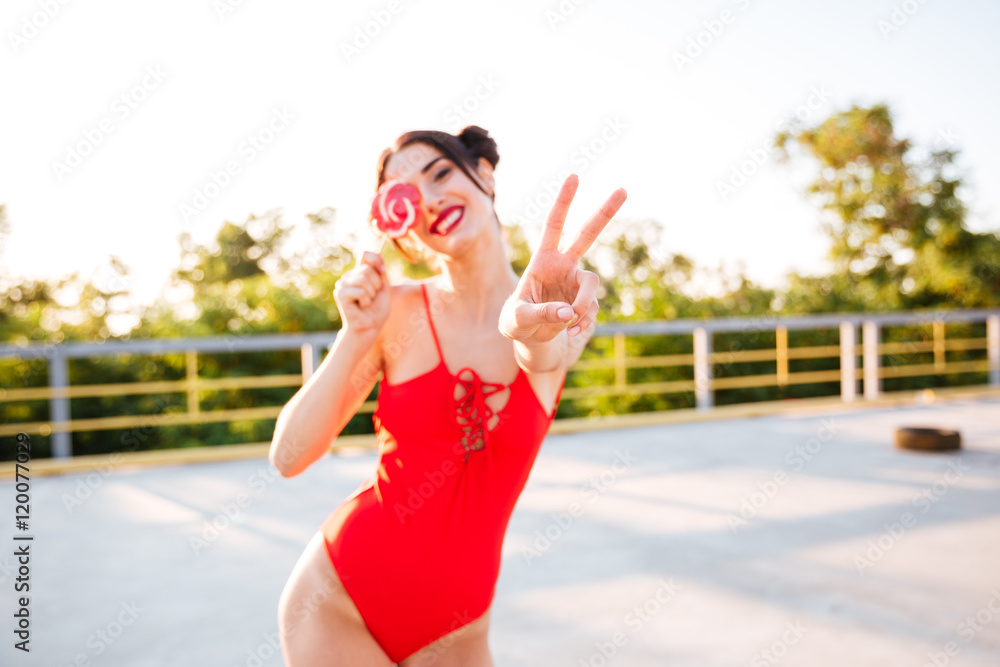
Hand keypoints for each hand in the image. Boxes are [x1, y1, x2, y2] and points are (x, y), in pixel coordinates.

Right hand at [333, 251, 390, 342]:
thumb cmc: (376, 310)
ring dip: (371, 294)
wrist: (369, 328)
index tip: (383, 272)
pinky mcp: (341, 294)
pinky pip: (360, 291)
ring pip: (364, 279)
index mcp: (359, 273)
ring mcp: (342, 284)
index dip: (377, 260)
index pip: (366, 254)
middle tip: (372, 297)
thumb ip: (380, 271)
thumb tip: (376, 254)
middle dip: (376, 285)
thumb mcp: (383, 287)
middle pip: (367, 268)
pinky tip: (361, 307)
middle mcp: (349, 276)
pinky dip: (366, 301)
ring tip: (366, 303)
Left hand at [499, 174, 626, 342]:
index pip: (553, 225)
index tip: (574, 177)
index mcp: (543, 260)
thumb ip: (539, 313)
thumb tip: (568, 313)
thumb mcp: (517, 319)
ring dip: (582, 305)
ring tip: (567, 323)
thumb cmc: (515, 322)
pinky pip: (590, 309)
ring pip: (592, 284)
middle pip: (587, 235)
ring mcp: (576, 283)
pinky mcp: (585, 301)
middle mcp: (563, 266)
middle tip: (622, 189)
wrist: (529, 338)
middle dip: (604, 213)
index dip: (563, 202)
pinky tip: (569, 332)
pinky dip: (581, 322)